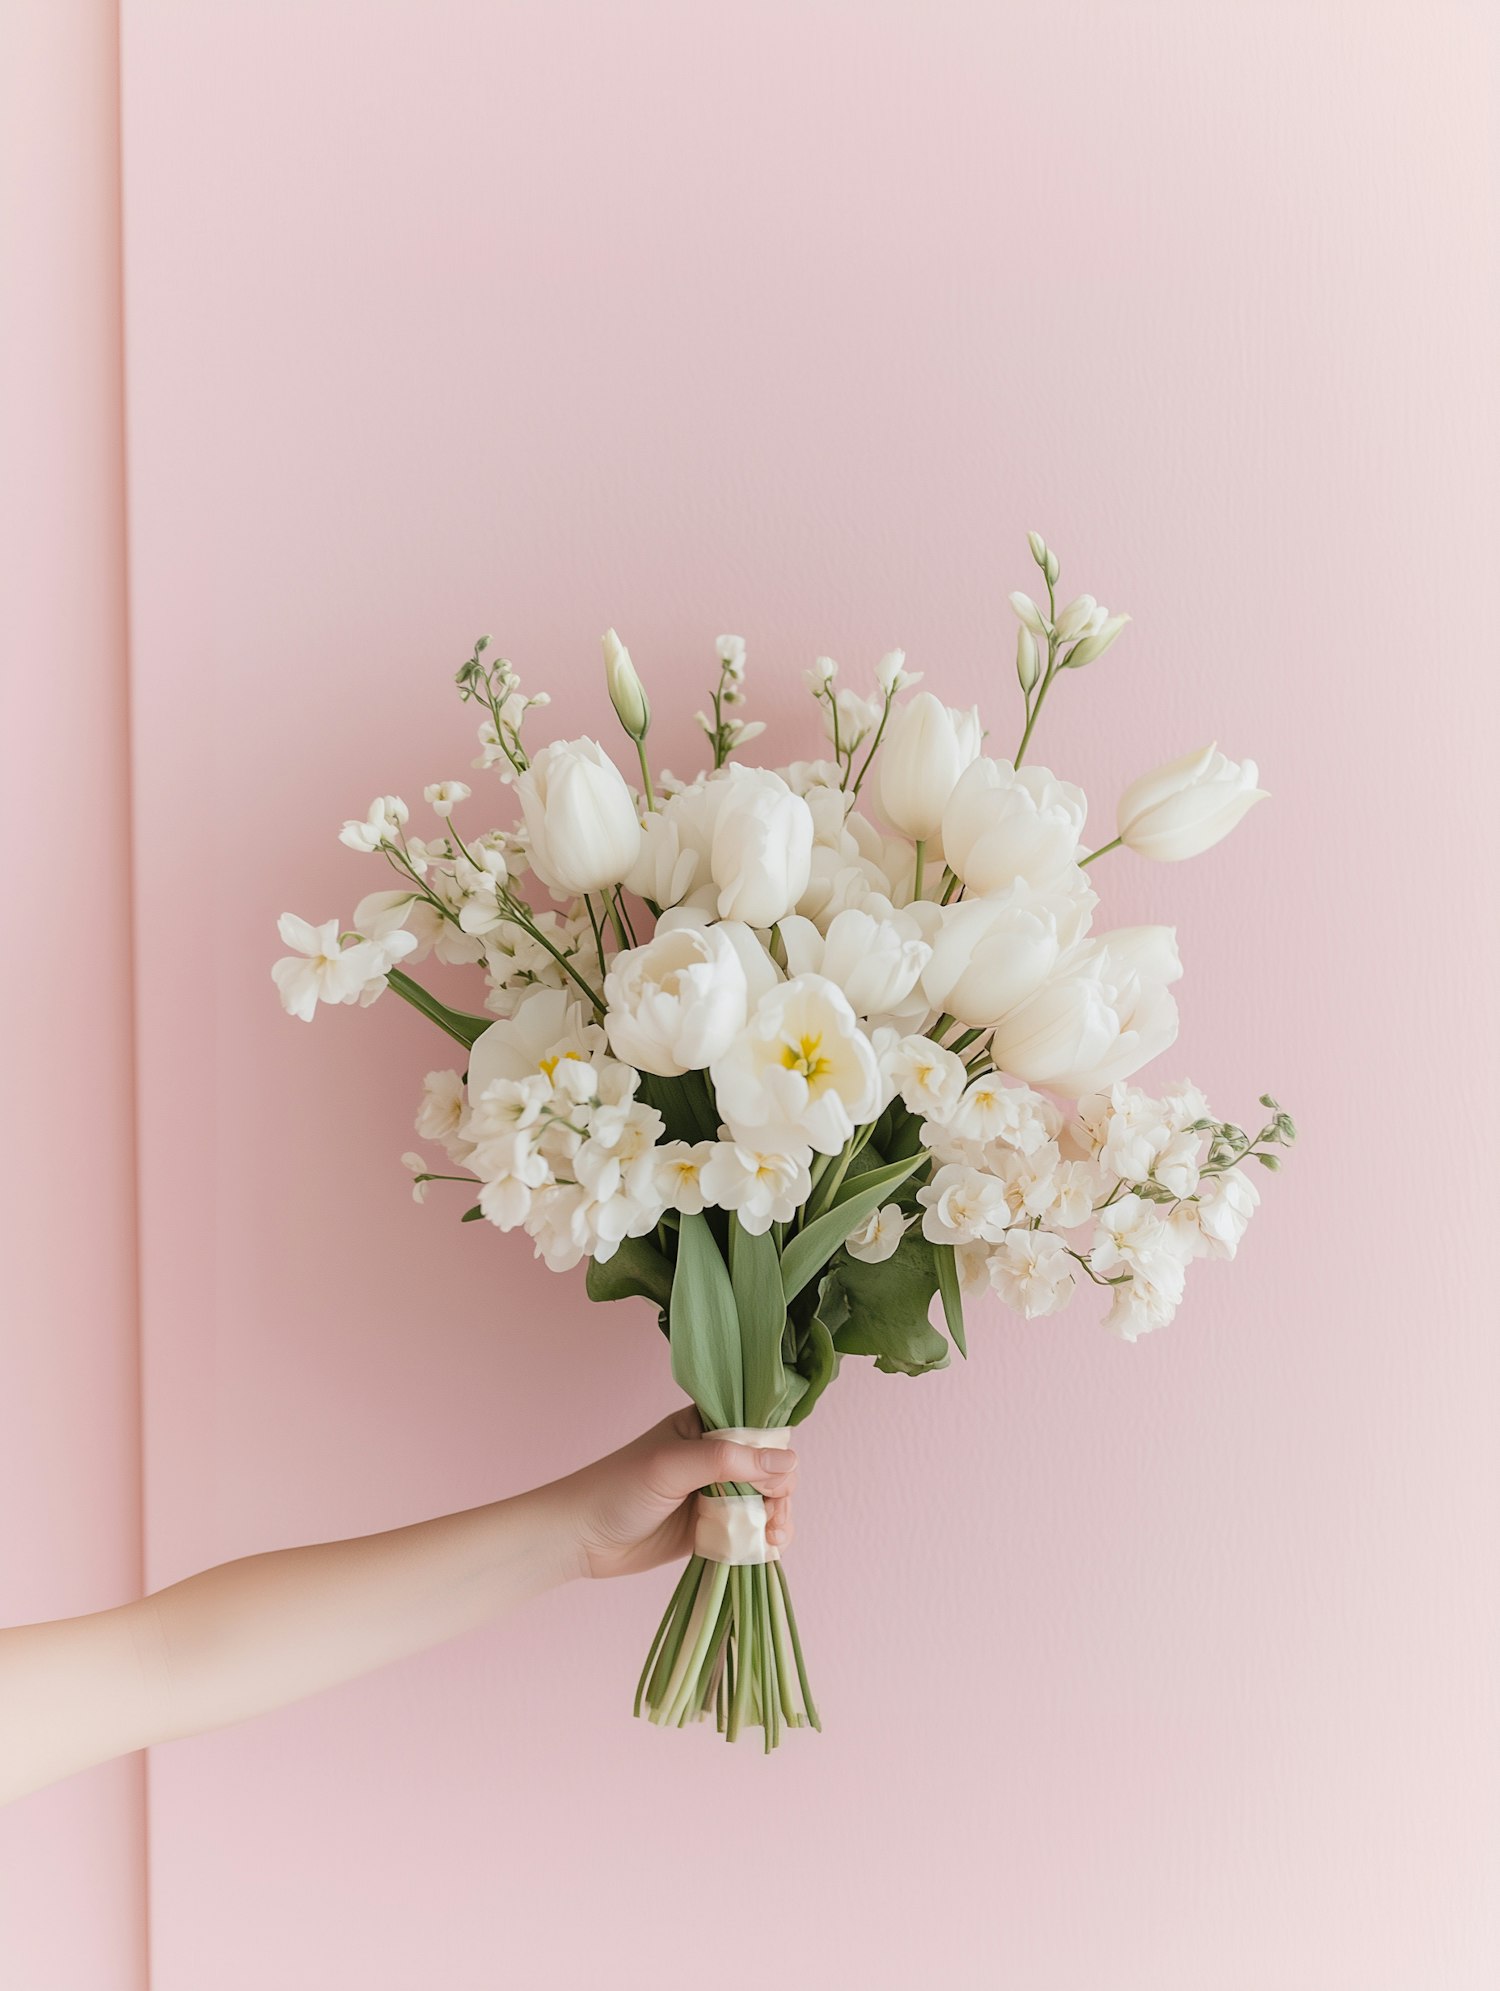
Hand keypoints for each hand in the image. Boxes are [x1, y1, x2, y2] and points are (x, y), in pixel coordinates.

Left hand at [555, 1407, 798, 1579]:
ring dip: (777, 1519)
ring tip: (773, 1540)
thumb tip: (788, 1462)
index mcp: (705, 1425)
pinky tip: (767, 1550)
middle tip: (775, 1519)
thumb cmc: (619, 1488)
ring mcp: (713, 1494)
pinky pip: (748, 1530)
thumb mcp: (674, 1466)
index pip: (759, 1431)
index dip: (776, 1455)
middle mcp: (714, 1457)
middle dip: (780, 1494)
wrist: (581, 1538)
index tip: (777, 1484)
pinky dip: (763, 1540)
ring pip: (764, 1502)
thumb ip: (729, 1461)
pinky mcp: (710, 1528)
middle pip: (769, 1470)